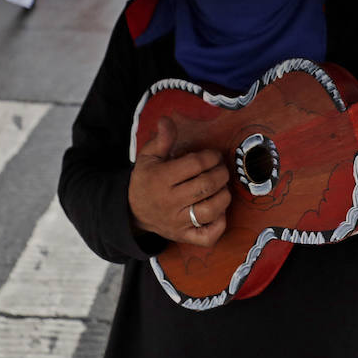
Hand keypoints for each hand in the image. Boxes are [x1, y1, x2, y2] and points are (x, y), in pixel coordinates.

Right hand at [129, 116, 231, 246]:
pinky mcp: (184, 237)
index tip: (213, 155)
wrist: (133, 212)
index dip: (211, 156)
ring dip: (224, 195)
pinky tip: (218, 210)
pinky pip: (208, 236)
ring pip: (211, 210)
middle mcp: (169, 202)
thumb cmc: (146, 180)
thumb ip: (162, 139)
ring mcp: (177, 222)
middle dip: (221, 173)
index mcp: (160, 179)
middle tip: (221, 169)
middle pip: (207, 186)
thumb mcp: (148, 157)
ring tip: (221, 187)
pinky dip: (219, 223)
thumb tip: (167, 120)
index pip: (195, 164)